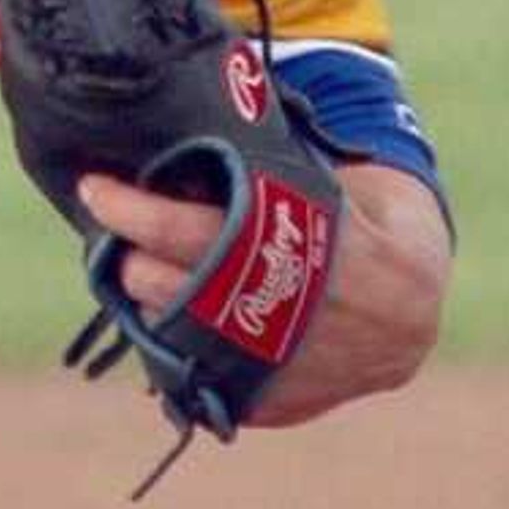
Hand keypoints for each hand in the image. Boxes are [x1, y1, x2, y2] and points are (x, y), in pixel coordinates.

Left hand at [75, 158, 450, 427]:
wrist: (414, 305)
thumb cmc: (356, 220)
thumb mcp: (324, 181)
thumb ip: (262, 164)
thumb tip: (201, 102)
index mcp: (311, 250)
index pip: (191, 232)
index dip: (132, 210)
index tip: (93, 187)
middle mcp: (299, 318)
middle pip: (172, 291)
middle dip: (130, 259)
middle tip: (112, 233)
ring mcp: (290, 370)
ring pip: (177, 342)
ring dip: (146, 306)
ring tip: (140, 271)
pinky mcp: (279, 405)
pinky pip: (200, 383)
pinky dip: (178, 354)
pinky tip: (171, 320)